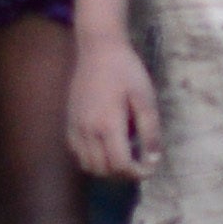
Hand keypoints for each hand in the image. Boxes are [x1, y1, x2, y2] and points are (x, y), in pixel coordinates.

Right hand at [65, 33, 159, 186]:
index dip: (136, 173)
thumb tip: (153, 160)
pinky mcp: (69, 122)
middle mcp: (87, 130)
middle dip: (123, 174)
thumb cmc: (126, 71)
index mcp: (108, 124)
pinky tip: (104, 148)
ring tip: (122, 157)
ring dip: (106, 169)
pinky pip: (76, 153)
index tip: (148, 168)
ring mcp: (75, 127)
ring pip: (87, 165)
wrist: (98, 49)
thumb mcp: (145, 98)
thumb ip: (149, 131)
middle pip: (103, 170)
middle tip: (138, 163)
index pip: (120, 165)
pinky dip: (91, 159)